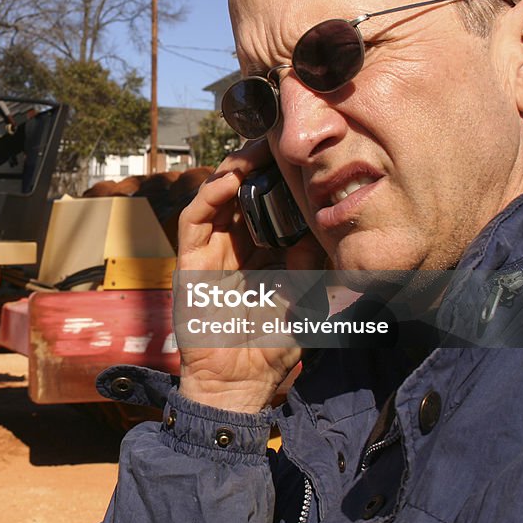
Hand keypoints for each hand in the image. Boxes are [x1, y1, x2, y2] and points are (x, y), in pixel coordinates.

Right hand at [176, 141, 325, 412]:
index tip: (301, 156)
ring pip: (216, 198)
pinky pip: (195, 220)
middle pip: (242, 194)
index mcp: (262, 254)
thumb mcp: (309, 297)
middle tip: (276, 139)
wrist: (240, 383)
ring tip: (254, 149)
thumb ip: (318, 264)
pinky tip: (231, 178)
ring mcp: (209, 253)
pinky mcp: (190, 262)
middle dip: (257, 165)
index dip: (281, 179)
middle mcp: (234, 248)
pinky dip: (209, 195)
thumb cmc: (274, 347)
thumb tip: (332, 227)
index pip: (269, 205)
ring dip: (233, 170)